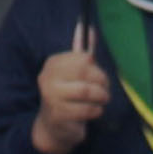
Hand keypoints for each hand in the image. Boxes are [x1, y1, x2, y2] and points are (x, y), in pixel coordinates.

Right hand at [33, 25, 112, 153]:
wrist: (53, 127)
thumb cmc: (68, 96)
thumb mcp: (73, 72)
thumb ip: (82, 52)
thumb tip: (87, 26)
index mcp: (53, 64)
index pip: (84, 58)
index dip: (97, 69)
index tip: (98, 77)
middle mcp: (48, 78)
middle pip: (86, 72)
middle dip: (102, 83)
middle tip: (104, 91)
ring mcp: (51, 97)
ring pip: (88, 91)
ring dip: (101, 98)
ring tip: (101, 101)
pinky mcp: (58, 115)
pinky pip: (87, 109)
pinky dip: (96, 111)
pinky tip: (93, 112)